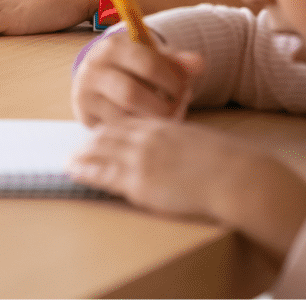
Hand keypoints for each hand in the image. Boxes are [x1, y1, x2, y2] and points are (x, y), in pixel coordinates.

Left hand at [68, 117, 305, 261]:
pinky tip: (74, 170)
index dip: (112, 129)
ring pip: (102, 152)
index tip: (101, 133)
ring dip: (84, 155)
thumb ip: (185, 144)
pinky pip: (104, 173)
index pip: (130, 123)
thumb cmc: (228, 164)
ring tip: (70, 159)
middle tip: (78, 146)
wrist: (236, 177)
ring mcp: (142, 159)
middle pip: (111, 135)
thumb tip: (184, 154)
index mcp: (165, 127)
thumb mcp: (202, 144)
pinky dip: (86, 171)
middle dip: (92, 141)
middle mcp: (149, 138)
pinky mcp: (140, 181)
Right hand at [71, 29, 202, 125]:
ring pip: (122, 115)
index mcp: (114, 45)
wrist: (101, 77)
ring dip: (150, 121)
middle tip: (177, 109)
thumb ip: (177, 61)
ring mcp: (85, 92)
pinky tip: (150, 124)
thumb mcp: (154, 57)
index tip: (185, 90)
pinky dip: (137, 129)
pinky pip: (116, 129)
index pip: (148, 64)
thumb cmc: (134, 66)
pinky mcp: (84, 115)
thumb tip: (199, 64)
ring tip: (166, 117)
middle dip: (160, 106)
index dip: (172, 81)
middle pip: (132, 94)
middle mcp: (94, 67)